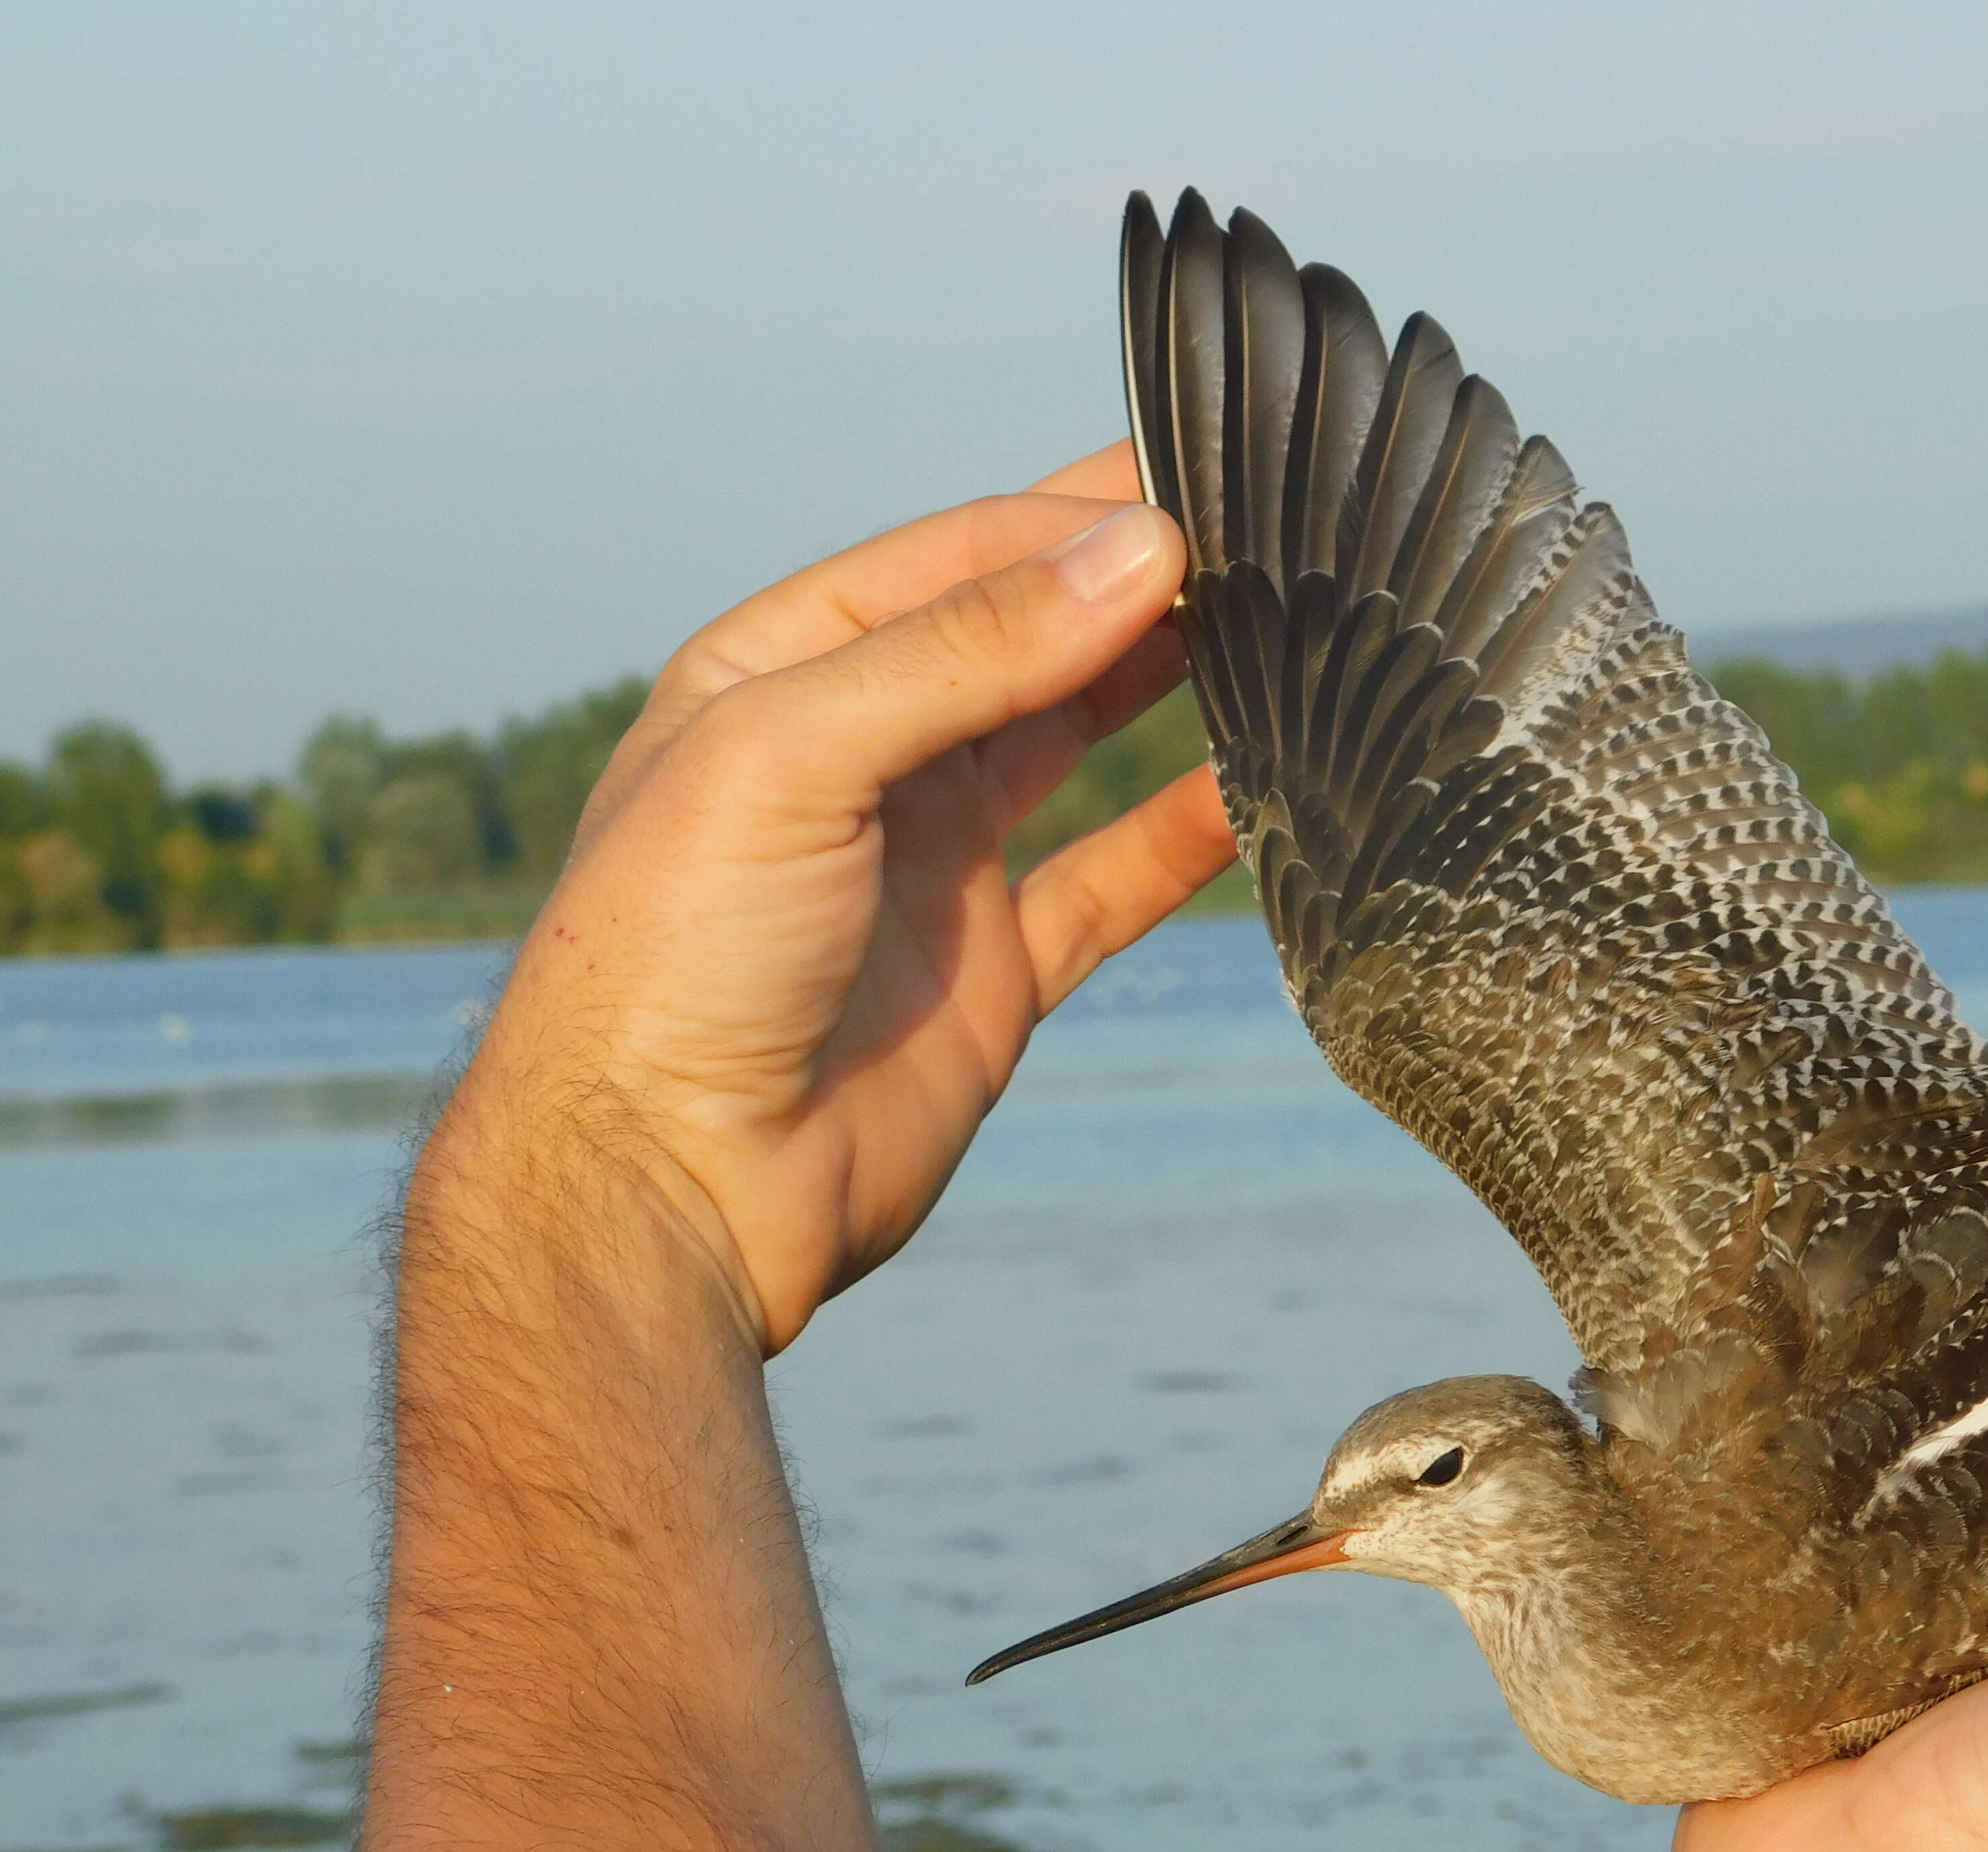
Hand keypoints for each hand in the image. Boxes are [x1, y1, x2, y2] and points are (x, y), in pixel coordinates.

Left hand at [445, 445, 1232, 1349]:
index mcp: (781, 672)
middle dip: (1135, 583)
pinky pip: (1112, 878)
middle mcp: (861, 754)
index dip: (1074, 520)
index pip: (957, 557)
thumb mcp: (793, 758)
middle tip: (1267, 535)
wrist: (670, 1189)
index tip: (1200, 493)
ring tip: (1283, 628)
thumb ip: (969, 651)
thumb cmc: (673, 960)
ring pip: (1078, 741)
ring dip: (1168, 685)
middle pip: (1025, 634)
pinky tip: (1261, 784)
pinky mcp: (993, 970)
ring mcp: (932, 862)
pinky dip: (1187, 832)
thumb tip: (1141, 553)